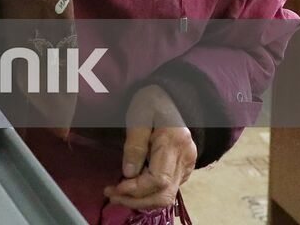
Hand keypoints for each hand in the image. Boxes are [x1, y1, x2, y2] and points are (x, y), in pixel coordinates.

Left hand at [104, 84, 197, 211]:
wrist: (170, 97)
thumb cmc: (151, 103)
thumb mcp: (137, 116)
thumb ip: (134, 145)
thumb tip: (129, 174)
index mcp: (174, 143)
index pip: (158, 179)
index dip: (136, 189)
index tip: (115, 188)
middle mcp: (186, 158)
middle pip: (165, 194)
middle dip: (137, 200)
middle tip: (111, 195)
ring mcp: (188, 165)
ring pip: (168, 196)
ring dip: (142, 201)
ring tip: (118, 195)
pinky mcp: (184, 169)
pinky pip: (169, 189)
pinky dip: (149, 194)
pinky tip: (131, 189)